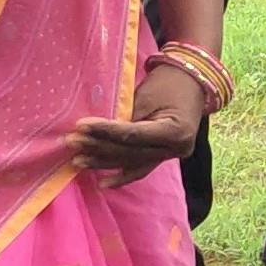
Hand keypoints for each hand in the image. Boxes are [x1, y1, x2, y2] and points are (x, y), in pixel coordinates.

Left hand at [66, 61, 209, 177]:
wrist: (192, 81)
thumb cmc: (169, 82)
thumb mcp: (146, 95)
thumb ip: (126, 117)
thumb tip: (97, 131)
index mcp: (176, 131)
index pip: (133, 135)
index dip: (105, 131)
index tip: (81, 125)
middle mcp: (176, 149)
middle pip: (131, 152)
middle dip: (99, 148)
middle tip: (72, 142)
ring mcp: (171, 155)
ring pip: (132, 162)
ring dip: (104, 163)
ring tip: (78, 161)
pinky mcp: (164, 156)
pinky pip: (141, 168)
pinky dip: (122, 176)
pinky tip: (103, 184)